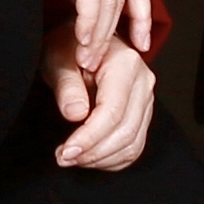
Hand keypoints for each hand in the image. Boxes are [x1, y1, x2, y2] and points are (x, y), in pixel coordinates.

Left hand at [44, 34, 157, 171]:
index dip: (89, 137)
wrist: (81, 44)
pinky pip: (133, 148)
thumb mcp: (57, 58)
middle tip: (63, 157)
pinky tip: (88, 156)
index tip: (66, 151)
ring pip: (132, 145)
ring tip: (72, 157)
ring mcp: (146, 99)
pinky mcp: (143, 114)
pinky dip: (110, 159)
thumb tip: (76, 113)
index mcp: (125, 63)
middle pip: (125, 132)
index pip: (112, 112)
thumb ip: (67, 84)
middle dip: (92, 152)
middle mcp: (143, 81)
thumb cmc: (68, 47)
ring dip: (100, 159)